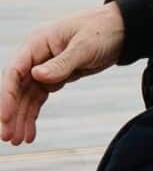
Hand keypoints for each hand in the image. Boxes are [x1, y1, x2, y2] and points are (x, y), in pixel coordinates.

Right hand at [1, 3, 125, 145]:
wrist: (122, 28)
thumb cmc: (102, 31)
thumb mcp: (84, 46)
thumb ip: (62, 62)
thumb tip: (36, 75)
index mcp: (36, 43)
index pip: (15, 72)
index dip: (6, 96)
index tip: (4, 117)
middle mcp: (35, 56)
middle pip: (16, 87)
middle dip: (12, 113)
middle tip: (8, 138)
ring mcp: (44, 67)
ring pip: (26, 96)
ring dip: (21, 118)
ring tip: (19, 142)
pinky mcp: (56, 76)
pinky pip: (39, 98)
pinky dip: (34, 114)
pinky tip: (30, 133)